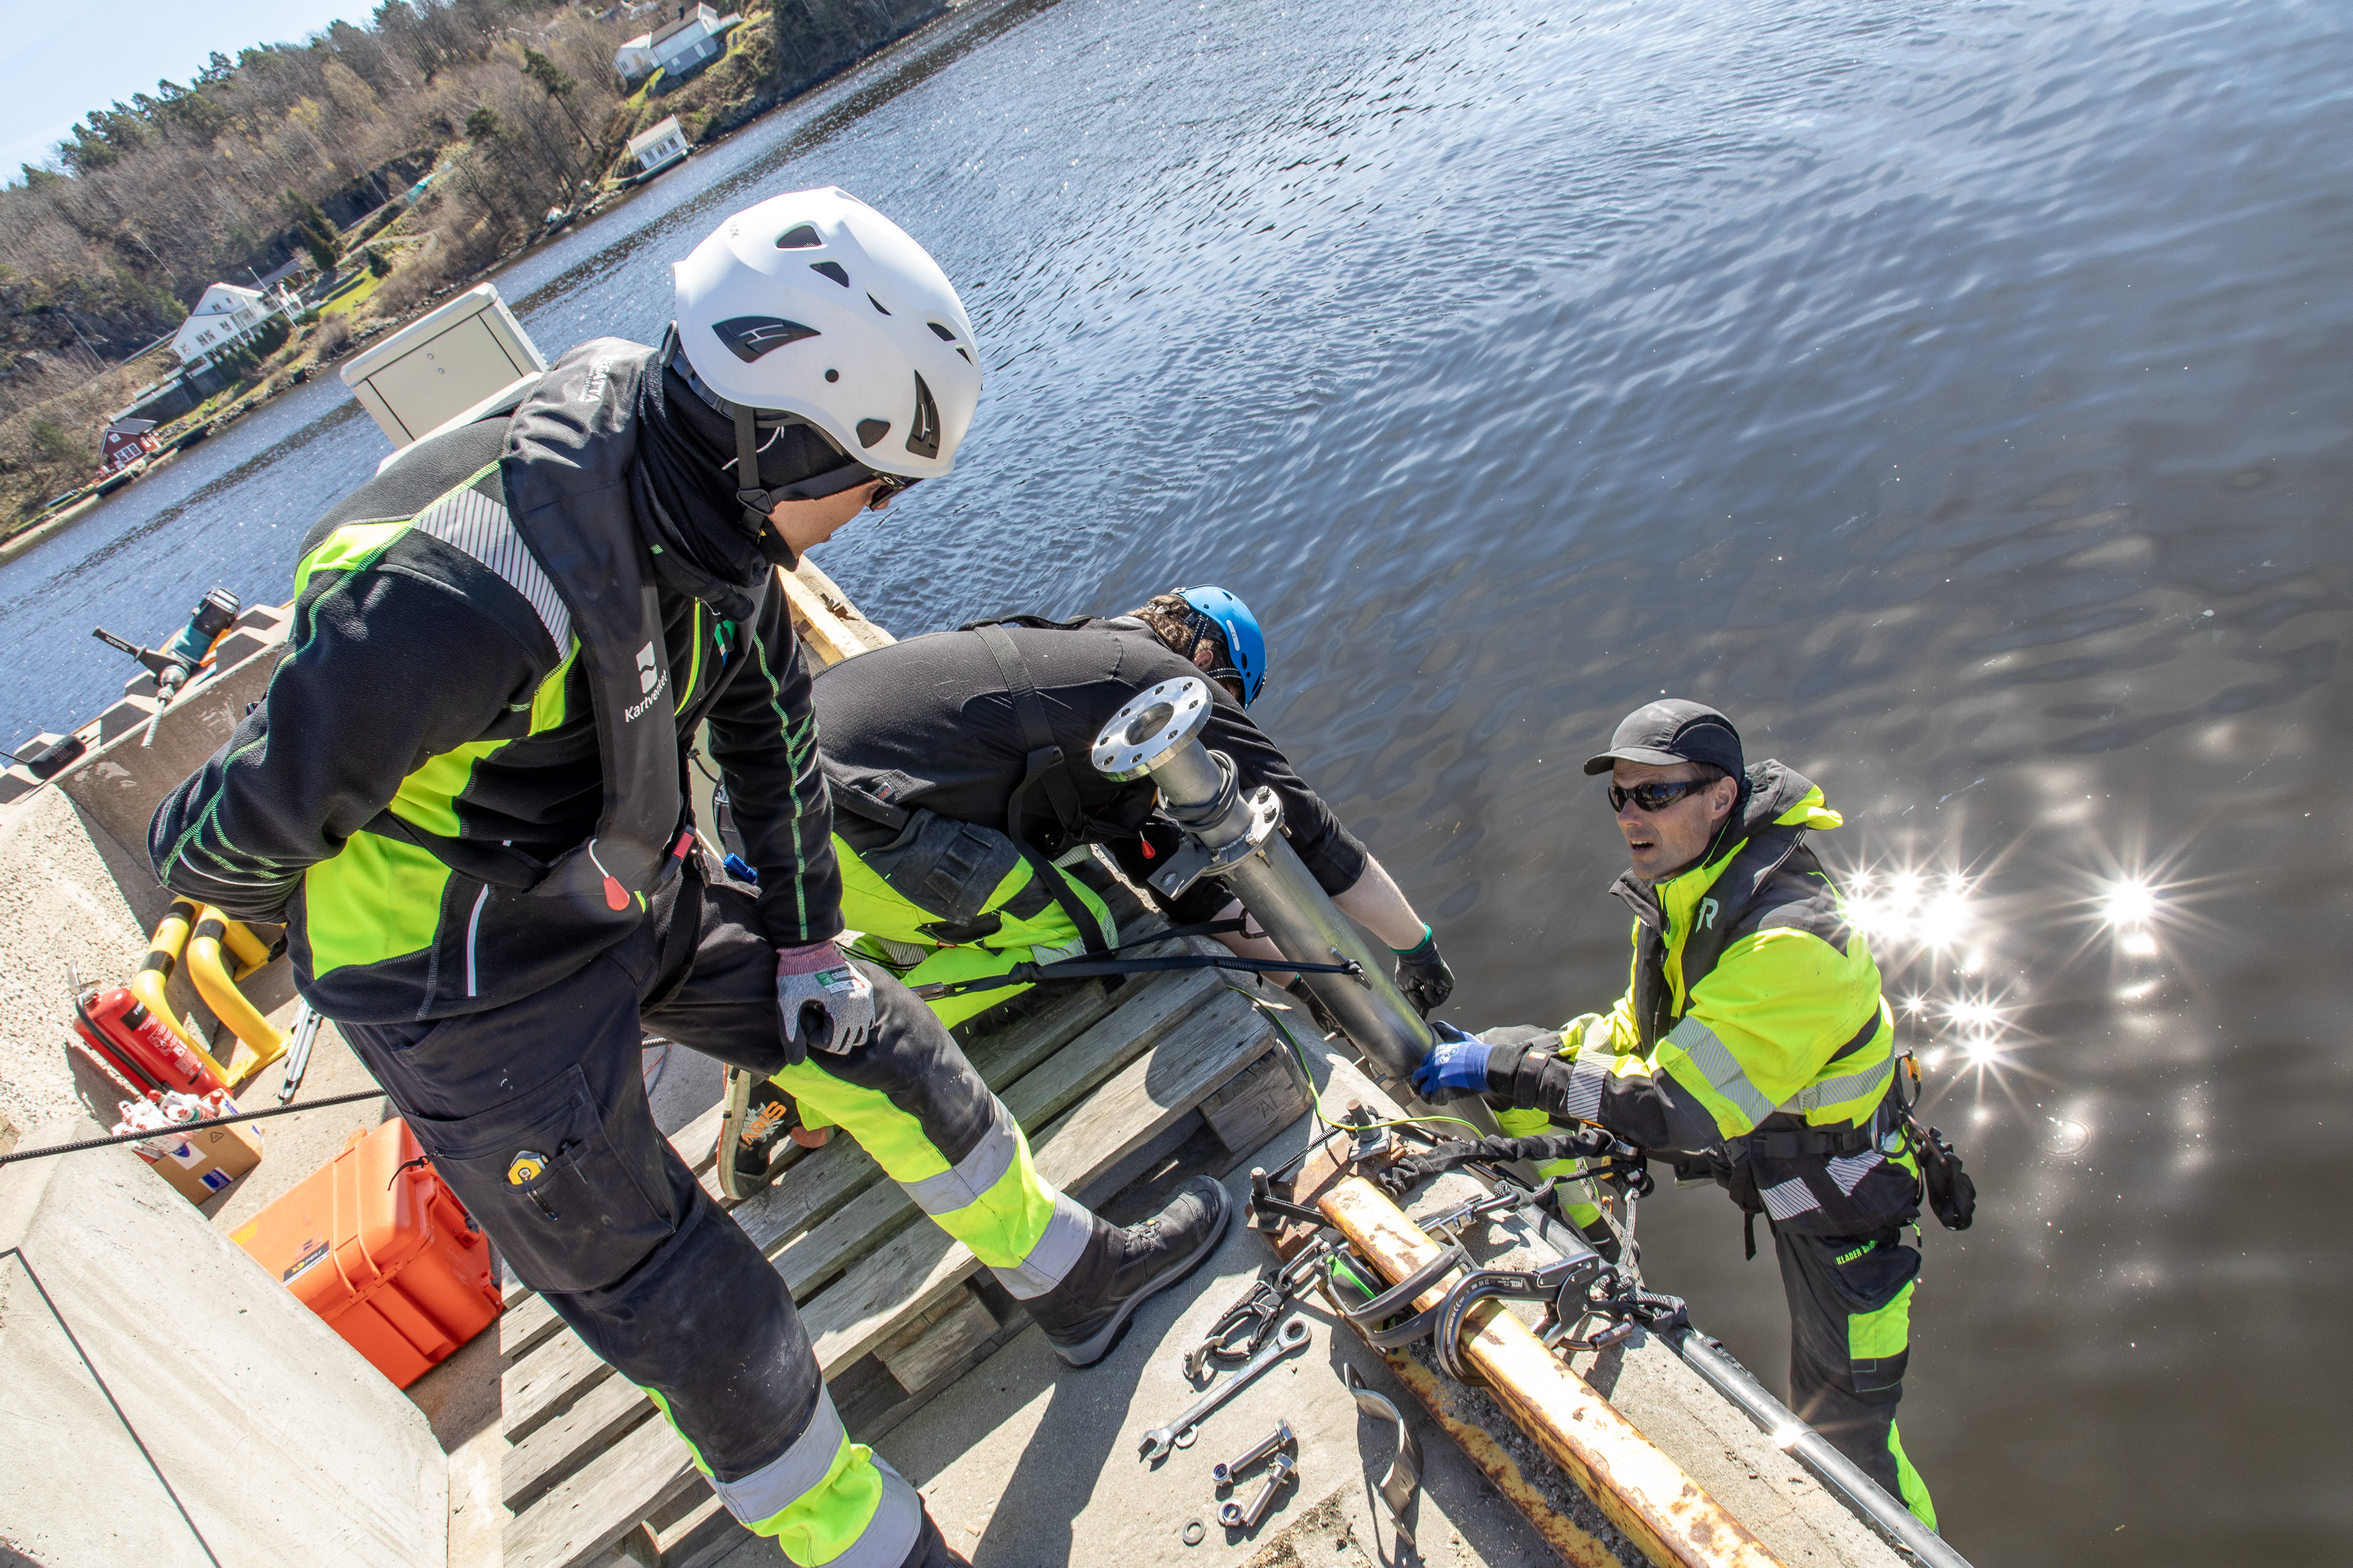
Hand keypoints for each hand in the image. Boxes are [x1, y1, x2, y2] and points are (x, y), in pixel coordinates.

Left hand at [776, 941, 873, 1055]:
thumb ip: (791, 1035)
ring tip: (823, 1012)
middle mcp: (859, 1005)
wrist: (808, 944)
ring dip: (842, 1029)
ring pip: (860, 1032)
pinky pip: (865, 1017)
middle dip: (829, 1035)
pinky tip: (834, 1007)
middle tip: (813, 1013)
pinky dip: (852, 1019)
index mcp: (842, 1010)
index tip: (804, 1014)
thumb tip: (795, 1062)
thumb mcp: (787, 1005)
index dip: (813, 1035)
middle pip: (848, 1041)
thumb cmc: (795, 974)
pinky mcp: (866, 989)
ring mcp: (865, 997)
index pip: (833, 1045)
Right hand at [1392, 928, 1454, 1015]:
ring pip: (1432, 1004)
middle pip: (1428, 1003)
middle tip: (1414, 1006)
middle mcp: (1433, 985)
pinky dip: (1429, 995)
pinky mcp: (1448, 986)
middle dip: (1420, 1006)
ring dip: (1421, 999)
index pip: (1423, 1000)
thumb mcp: (1405, 988)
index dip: (1420, 1010)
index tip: (1418, 1020)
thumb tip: (1412, 1014)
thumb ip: (1410, 1001)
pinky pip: (1437, 1001)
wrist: (1415, 958)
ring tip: (1416, 988)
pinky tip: (1426, 984)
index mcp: (1423, 983)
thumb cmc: (1408, 970)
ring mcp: (1441, 986)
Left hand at [1410, 1020, 1489, 1100]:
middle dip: (1419, 1085)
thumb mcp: (1461, 1039)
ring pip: (1423, 1091)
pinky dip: (1439, 1102)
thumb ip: (1450, 1036)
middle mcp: (1433, 1065)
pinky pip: (1434, 1100)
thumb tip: (1441, 1025)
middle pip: (1417, 1077)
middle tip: (1423, 1090)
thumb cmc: (1478, 1054)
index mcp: (1437, 1052)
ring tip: (1433, 1099)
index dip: (1426, 1071)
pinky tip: (1445, 1101)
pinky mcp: (1442, 1090)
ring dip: (1427, 1096)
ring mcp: (1436, 1078)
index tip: (1429, 1077)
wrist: (1486, 1065)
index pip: (1423, 1063)